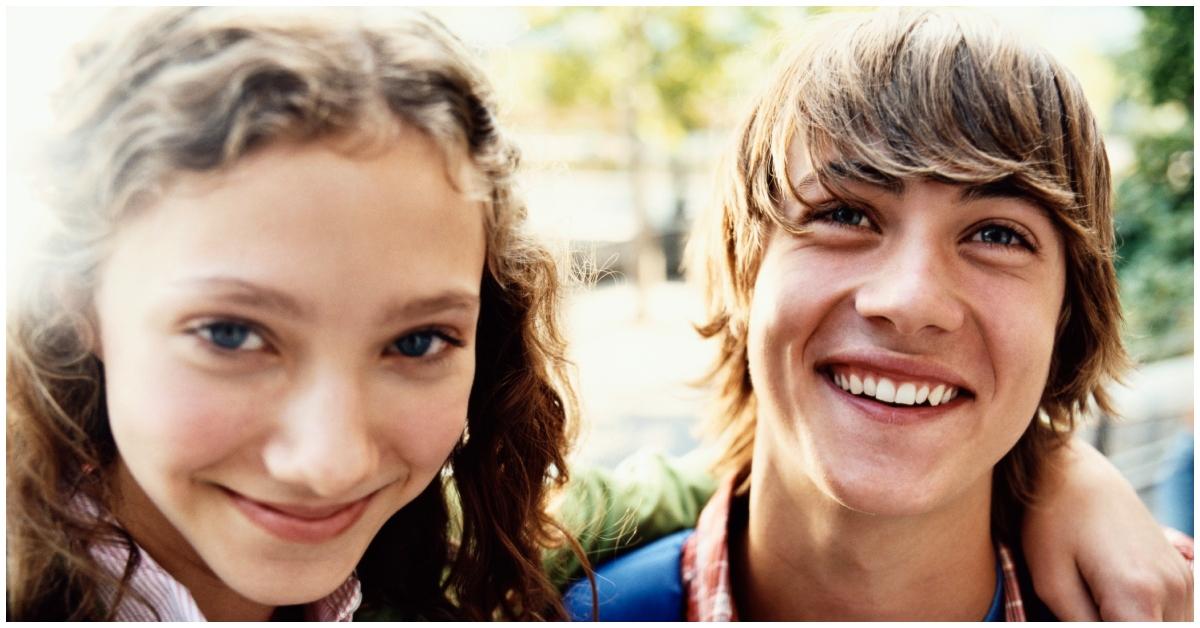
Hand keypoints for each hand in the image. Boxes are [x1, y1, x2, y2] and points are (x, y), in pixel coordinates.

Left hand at [1022, 439, 1192, 619]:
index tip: (1084, 613)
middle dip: (1117, 623)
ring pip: (1166, 624)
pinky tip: (1113, 597)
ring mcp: (1184, 580)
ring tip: (1096, 598)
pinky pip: (1171, 613)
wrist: (1074, 474)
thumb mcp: (1051, 583)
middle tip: (1085, 604)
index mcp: (1138, 595)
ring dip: (1132, 620)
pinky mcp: (1183, 573)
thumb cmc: (1053, 523)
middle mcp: (1173, 589)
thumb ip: (1080, 625)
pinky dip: (1146, 614)